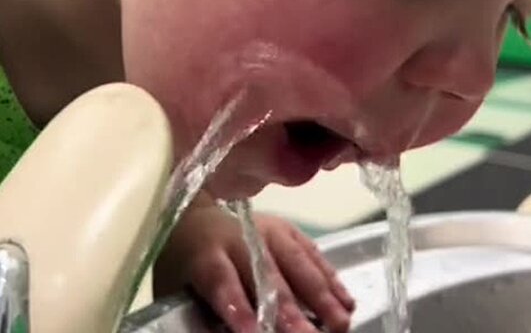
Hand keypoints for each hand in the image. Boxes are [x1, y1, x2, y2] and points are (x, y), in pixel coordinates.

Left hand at [154, 194, 355, 332]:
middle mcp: (241, 238)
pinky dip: (332, 281)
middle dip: (290, 309)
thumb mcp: (176, 291)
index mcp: (205, 254)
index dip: (237, 307)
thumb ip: (202, 314)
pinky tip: (347, 303)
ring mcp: (271, 231)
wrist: (195, 218)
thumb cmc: (183, 265)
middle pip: (268, 275)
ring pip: (299, 264)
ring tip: (341, 323)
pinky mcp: (291, 230)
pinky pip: (316, 256)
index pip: (222, 281)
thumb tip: (235, 332)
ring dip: (322, 297)